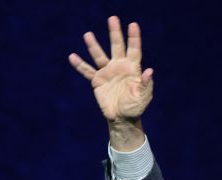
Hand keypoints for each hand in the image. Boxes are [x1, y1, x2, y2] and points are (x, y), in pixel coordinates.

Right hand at [68, 16, 153, 147]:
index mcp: (132, 69)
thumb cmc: (135, 107)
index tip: (133, 25)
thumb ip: (145, 84)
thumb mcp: (142, 97)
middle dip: (115, 33)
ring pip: (99, 56)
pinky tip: (72, 57)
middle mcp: (119, 67)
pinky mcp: (97, 81)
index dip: (134, 38)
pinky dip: (80, 65)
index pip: (134, 50)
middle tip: (113, 18)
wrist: (122, 118)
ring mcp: (107, 72)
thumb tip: (149, 71)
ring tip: (87, 35)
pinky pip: (87, 71)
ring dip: (93, 46)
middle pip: (117, 46)